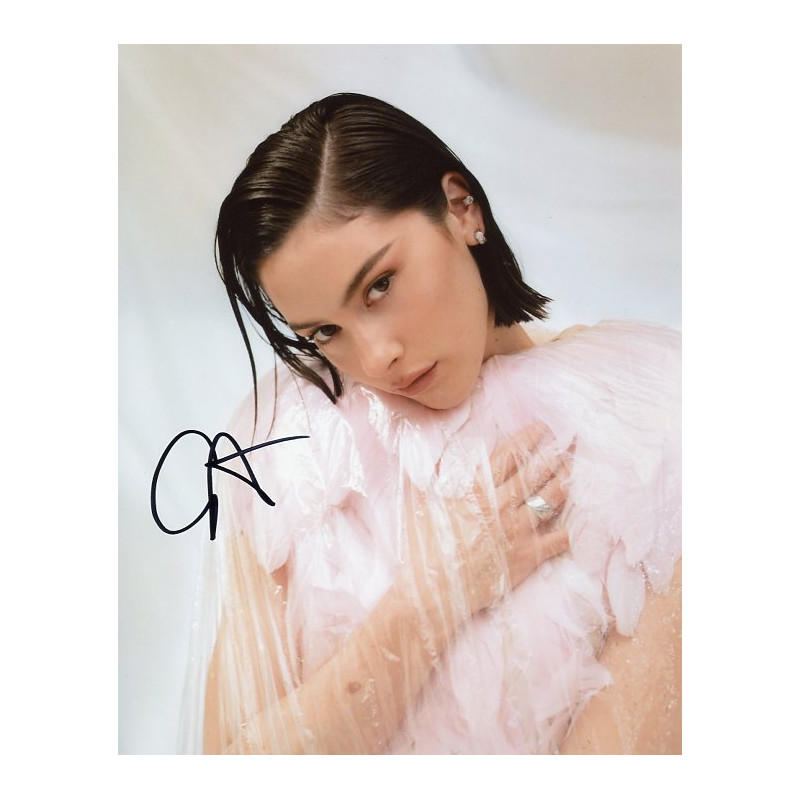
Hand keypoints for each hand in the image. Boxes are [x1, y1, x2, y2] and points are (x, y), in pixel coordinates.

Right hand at [404, 422, 571, 622]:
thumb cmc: (423, 546)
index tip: (543, 428)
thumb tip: (438, 454)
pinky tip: (569, 525)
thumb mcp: (420, 502)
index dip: (530, 438)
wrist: (433, 589)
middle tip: (568, 442)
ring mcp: (518, 530)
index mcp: (478, 488)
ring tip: (571, 471)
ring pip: (551, 499)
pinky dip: (566, 531)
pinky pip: (557, 540)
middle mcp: (502, 504)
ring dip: (564, 482)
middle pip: (537, 472)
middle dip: (555, 453)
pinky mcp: (528, 557)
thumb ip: (433, 474)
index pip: (510, 455)